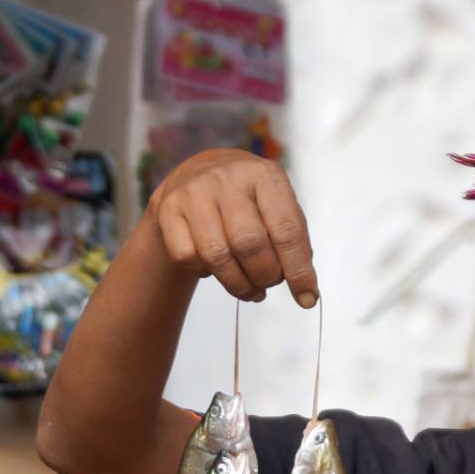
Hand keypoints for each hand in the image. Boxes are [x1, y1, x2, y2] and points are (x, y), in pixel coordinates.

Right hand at [145, 149, 319, 306]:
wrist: (197, 174)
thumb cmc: (250, 202)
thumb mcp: (278, 208)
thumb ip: (295, 245)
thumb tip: (306, 293)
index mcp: (264, 175)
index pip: (286, 230)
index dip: (298, 271)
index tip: (306, 299)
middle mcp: (227, 178)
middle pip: (250, 245)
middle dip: (266, 277)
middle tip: (270, 283)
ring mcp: (193, 191)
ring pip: (217, 256)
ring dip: (239, 285)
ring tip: (251, 289)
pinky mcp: (167, 208)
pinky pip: (188, 257)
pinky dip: (206, 273)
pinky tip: (216, 267)